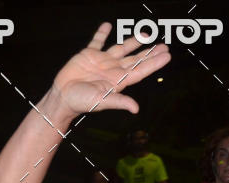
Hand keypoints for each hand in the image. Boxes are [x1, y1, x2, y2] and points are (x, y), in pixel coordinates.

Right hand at [50, 22, 170, 118]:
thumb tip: (135, 108)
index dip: (154, 63)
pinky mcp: (88, 55)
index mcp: (118, 80)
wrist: (62, 97)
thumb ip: (119, 102)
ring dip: (133, 41)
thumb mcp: (101, 101)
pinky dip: (101, 34)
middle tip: (163, 46)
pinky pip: (97, 42)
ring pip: (121, 49)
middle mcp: (112, 69)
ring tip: (145, 35)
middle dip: (149, 52)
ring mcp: (101, 61)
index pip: (140, 70)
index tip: (166, 56)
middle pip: (135, 59)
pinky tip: (107, 26)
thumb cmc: (81, 102)